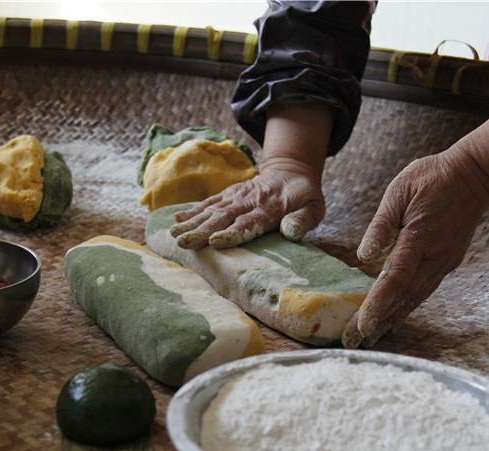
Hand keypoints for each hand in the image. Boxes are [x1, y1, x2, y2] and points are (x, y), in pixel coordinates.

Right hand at [169, 161, 325, 248]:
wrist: (291, 170)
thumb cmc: (304, 196)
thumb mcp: (314, 208)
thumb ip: (302, 220)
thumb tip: (292, 233)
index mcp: (269, 208)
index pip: (248, 223)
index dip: (231, 233)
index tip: (214, 242)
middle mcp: (248, 201)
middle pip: (223, 218)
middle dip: (202, 230)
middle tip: (183, 242)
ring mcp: (236, 196)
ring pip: (212, 210)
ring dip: (192, 222)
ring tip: (174, 233)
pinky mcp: (229, 194)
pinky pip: (209, 202)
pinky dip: (193, 210)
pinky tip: (177, 219)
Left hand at [342, 151, 488, 347]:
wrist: (475, 175)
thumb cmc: (432, 178)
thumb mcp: (400, 191)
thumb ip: (382, 224)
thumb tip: (364, 255)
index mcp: (419, 238)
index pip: (395, 278)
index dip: (377, 304)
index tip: (361, 326)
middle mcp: (435, 257)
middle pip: (403, 297)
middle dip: (377, 322)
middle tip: (352, 341)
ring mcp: (444, 262)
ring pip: (415, 298)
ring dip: (391, 320)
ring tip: (369, 339)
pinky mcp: (447, 262)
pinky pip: (423, 290)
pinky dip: (406, 307)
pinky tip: (392, 318)